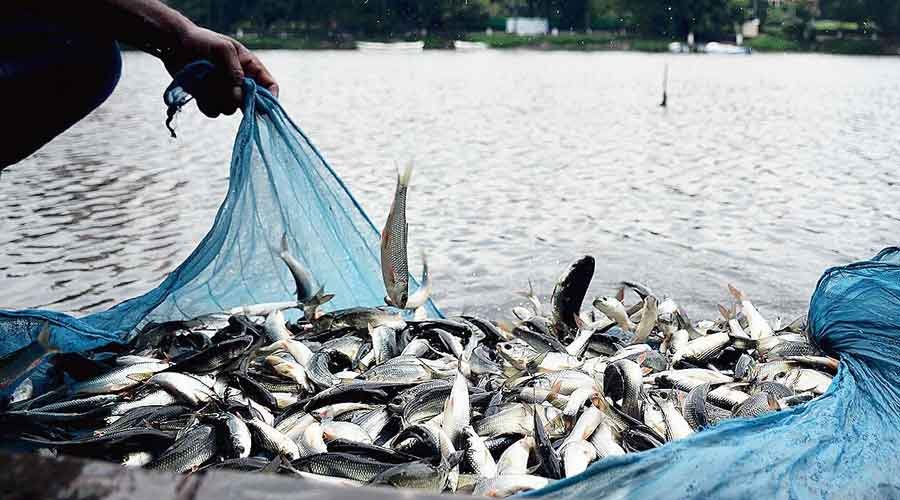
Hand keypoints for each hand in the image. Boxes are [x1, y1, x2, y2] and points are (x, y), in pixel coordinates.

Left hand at [163, 25, 278, 116]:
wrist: (174, 45)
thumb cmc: (201, 41)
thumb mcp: (223, 48)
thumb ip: (235, 69)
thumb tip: (239, 93)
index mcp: (249, 67)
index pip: (269, 86)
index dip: (270, 98)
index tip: (263, 109)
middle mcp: (240, 82)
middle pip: (251, 103)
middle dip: (239, 100)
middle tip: (227, 91)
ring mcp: (224, 92)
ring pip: (230, 109)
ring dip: (217, 98)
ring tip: (206, 80)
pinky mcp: (209, 99)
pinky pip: (213, 111)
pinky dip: (206, 103)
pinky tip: (199, 89)